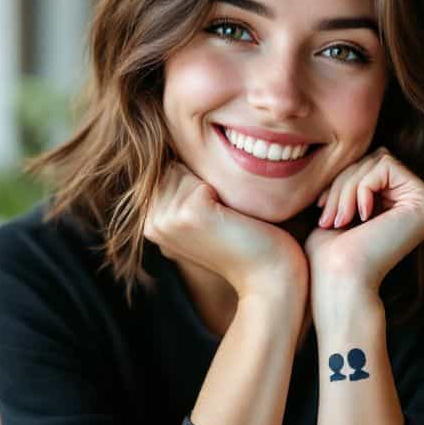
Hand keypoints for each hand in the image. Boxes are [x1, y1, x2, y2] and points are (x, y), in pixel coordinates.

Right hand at [143, 162, 306, 299]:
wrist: (270, 278)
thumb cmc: (248, 242)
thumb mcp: (211, 215)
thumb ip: (188, 190)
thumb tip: (183, 147)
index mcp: (153, 222)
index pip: (167, 169)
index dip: (198, 179)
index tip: (220, 209)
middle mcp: (153, 222)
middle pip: (174, 165)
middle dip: (203, 178)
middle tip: (228, 214)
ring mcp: (168, 218)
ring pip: (187, 167)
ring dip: (214, 183)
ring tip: (230, 216)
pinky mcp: (189, 212)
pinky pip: (204, 176)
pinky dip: (226, 189)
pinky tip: (235, 217)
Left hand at [305, 148, 423, 314]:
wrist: (338, 281)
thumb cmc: (330, 253)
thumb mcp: (341, 204)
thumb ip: (357, 177)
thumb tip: (360, 145)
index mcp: (405, 205)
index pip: (373, 164)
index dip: (343, 179)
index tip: (323, 209)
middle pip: (377, 159)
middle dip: (344, 182)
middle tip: (327, 217)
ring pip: (379, 160)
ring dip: (347, 187)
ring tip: (336, 219)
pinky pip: (386, 165)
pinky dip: (361, 186)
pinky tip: (360, 217)